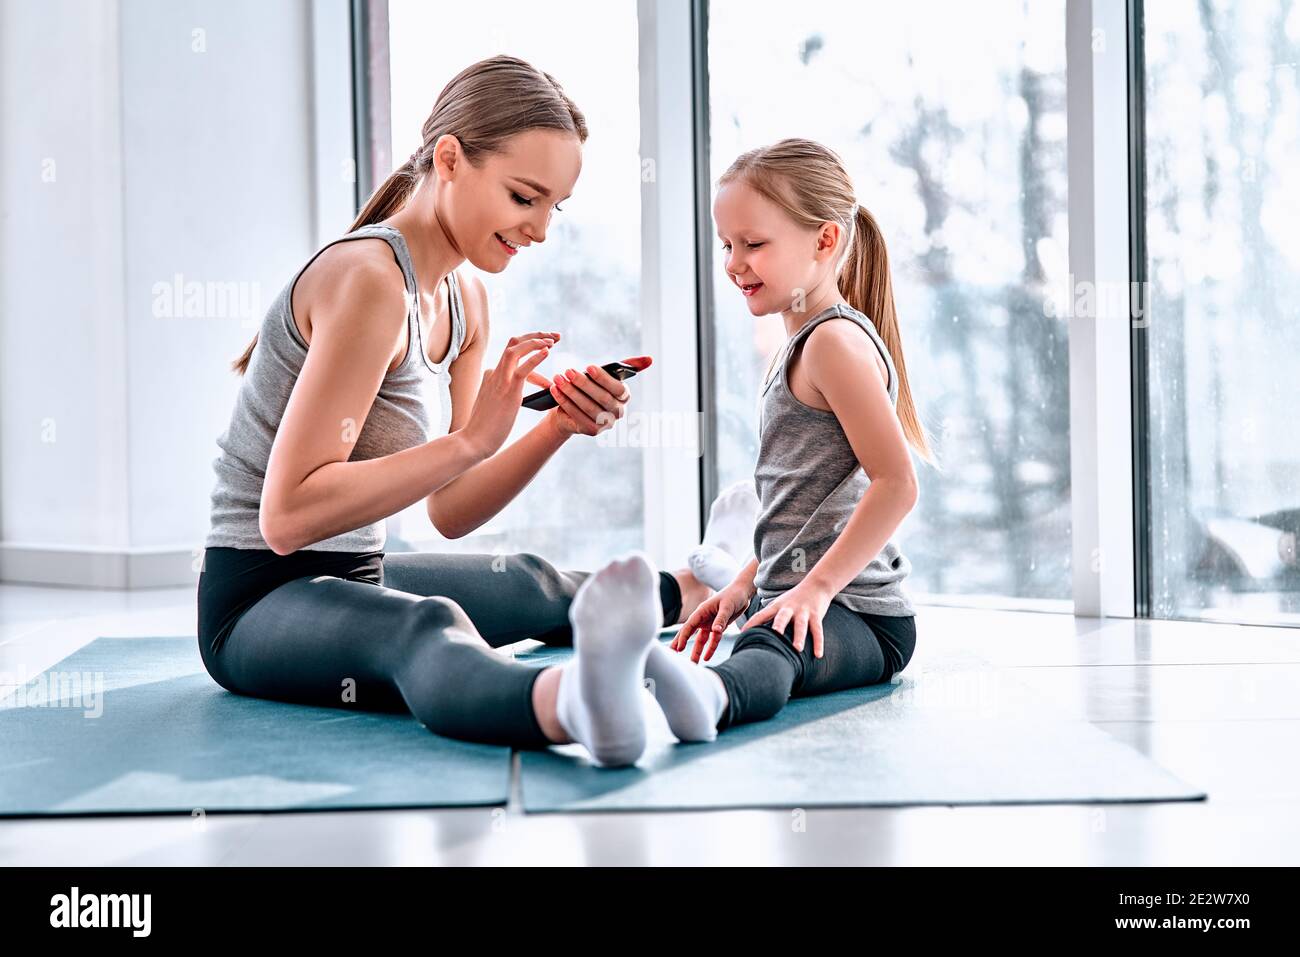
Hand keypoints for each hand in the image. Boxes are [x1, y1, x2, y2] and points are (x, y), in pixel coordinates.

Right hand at [462, 332, 557, 457]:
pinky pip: (523, 368)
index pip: (512, 354)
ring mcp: (500, 380)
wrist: (473, 440)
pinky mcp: (508, 390)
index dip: (532, 352)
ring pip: (516, 349)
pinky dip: (536, 357)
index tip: (547, 353)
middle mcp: (494, 373)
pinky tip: (547, 351)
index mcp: (491, 375)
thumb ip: (500, 395)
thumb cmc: (484, 428)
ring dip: (536, 341)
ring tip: (553, 340)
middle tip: (553, 336)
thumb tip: (511, 396)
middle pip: (514, 343)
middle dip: (535, 336)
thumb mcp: (492, 405)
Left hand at [527, 356, 647, 437]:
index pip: (618, 388)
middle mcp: (619, 412)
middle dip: (583, 383)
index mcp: (625, 397)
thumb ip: (626, 366)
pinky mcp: (592, 431)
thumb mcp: (603, 375)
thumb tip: (651, 359)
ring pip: (588, 407)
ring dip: (571, 392)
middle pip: (602, 398)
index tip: (588, 367)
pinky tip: (555, 391)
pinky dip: (565, 402)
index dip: (603, 378)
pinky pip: (578, 416)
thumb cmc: (590, 387)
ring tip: (558, 379)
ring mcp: (606, 424)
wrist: (572, 408)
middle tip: (568, 371)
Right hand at [669, 580, 753, 662]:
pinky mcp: (718, 628)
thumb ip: (721, 619)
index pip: (689, 625)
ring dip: (696, 650)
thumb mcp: (727, 606)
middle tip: (672, 654)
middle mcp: (703, 618)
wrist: (743, 593)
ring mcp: (709, 623)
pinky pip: (712, 640)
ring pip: (700, 639)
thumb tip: (715, 632)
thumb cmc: (734, 595)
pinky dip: (710, 648)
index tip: (679, 648)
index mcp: (702, 611)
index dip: (683, 637)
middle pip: (689, 632)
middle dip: (681, 643)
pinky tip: (706, 658)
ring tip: (692, 663)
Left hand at [743, 580, 832, 657]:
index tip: (743, 634)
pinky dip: (818, 643)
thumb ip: (768, 616)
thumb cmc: (794, 599)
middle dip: (778, 626)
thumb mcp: (779, 604)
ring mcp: (803, 612)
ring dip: (799, 637)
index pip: (762, 614)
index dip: (752, 623)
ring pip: (801, 625)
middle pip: (782, 617)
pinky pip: (817, 631)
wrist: (816, 585)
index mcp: (777, 606)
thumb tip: (754, 632)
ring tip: (797, 649)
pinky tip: (818, 655)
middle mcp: (789, 608)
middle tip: (773, 635)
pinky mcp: (816, 615)